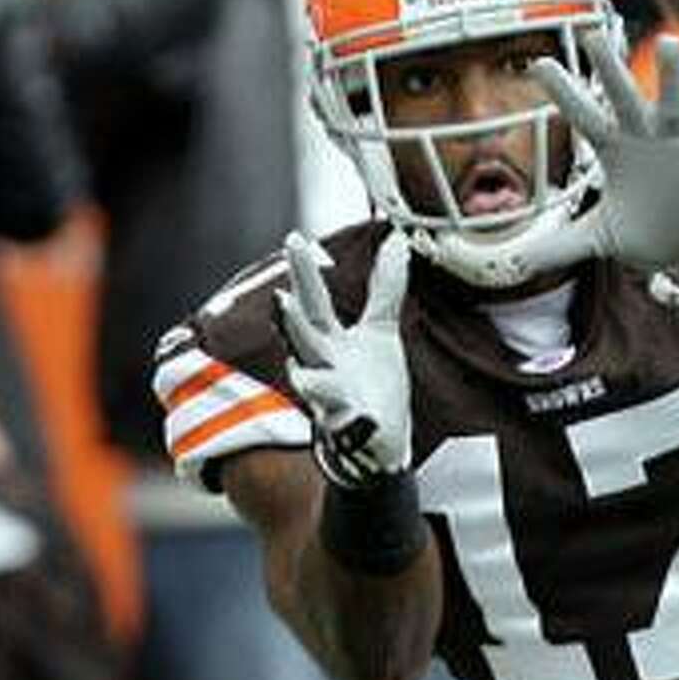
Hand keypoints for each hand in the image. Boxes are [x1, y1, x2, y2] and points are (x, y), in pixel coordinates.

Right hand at [275, 230, 412, 485]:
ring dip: (309, 381)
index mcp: (329, 342)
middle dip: (291, 322)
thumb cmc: (372, 383)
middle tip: (280, 299)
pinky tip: (364, 419)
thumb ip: (385, 290)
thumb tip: (398, 242)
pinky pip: (348, 427)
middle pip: (304, 339)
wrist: (379, 440)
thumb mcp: (380, 332)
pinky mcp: (351, 430)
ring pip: (315, 388)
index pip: (314, 302)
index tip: (293, 239)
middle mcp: (324, 368)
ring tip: (302, 376)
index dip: (304, 273)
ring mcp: (334, 400)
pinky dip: (353, 424)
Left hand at [527, 31, 678, 276]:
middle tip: (592, 34)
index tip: (538, 63)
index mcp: (617, 153)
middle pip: (624, 99)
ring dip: (673, 78)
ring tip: (670, 44)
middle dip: (610, 69)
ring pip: (674, 107)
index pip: (585, 116)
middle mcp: (646, 141)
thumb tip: (521, 265)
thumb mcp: (603, 238)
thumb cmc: (650, 231)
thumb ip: (562, 246)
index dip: (564, 92)